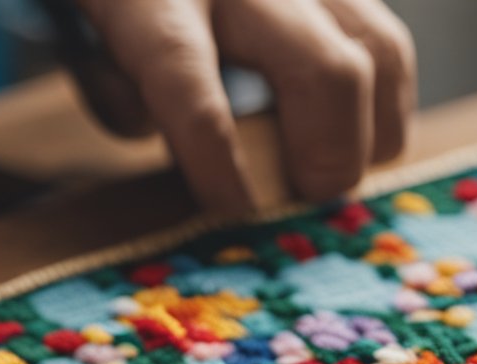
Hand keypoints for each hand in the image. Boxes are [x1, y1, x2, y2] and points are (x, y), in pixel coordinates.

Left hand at [72, 0, 415, 214]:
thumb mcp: (90, 43)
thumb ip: (126, 97)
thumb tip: (208, 151)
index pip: (186, 78)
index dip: (215, 156)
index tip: (235, 207)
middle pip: (323, 69)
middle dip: (328, 155)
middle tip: (306, 197)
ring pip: (379, 51)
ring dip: (372, 134)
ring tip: (338, 173)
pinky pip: (386, 42)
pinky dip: (385, 102)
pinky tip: (360, 136)